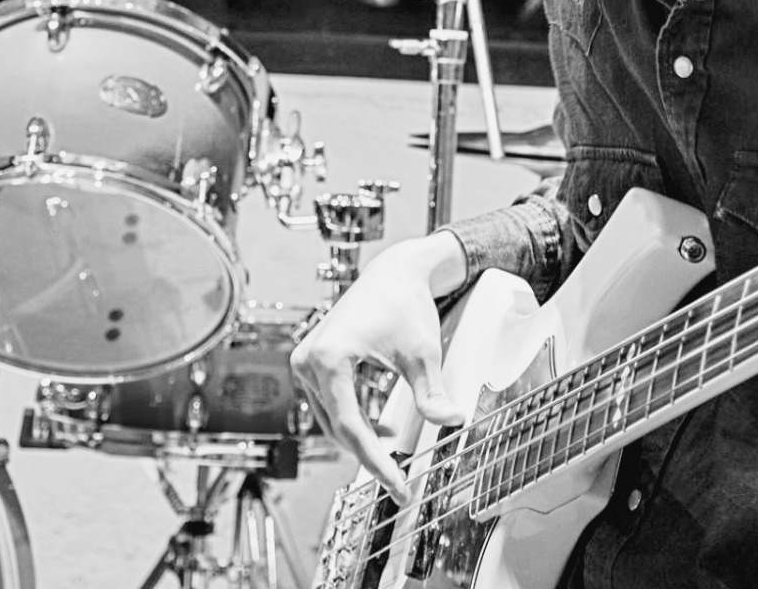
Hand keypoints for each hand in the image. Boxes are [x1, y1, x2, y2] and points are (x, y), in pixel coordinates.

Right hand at [290, 232, 467, 497]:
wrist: (393, 273)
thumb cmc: (404, 304)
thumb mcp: (422, 352)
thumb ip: (432, 393)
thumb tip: (451, 423)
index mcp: (329, 358)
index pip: (351, 426)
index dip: (375, 462)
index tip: (397, 484)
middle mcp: (309, 359)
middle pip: (338, 426)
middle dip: (369, 454)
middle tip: (400, 480)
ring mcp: (306, 360)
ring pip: (332, 419)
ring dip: (363, 437)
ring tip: (396, 447)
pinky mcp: (312, 361)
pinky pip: (330, 404)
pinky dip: (356, 420)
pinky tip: (384, 429)